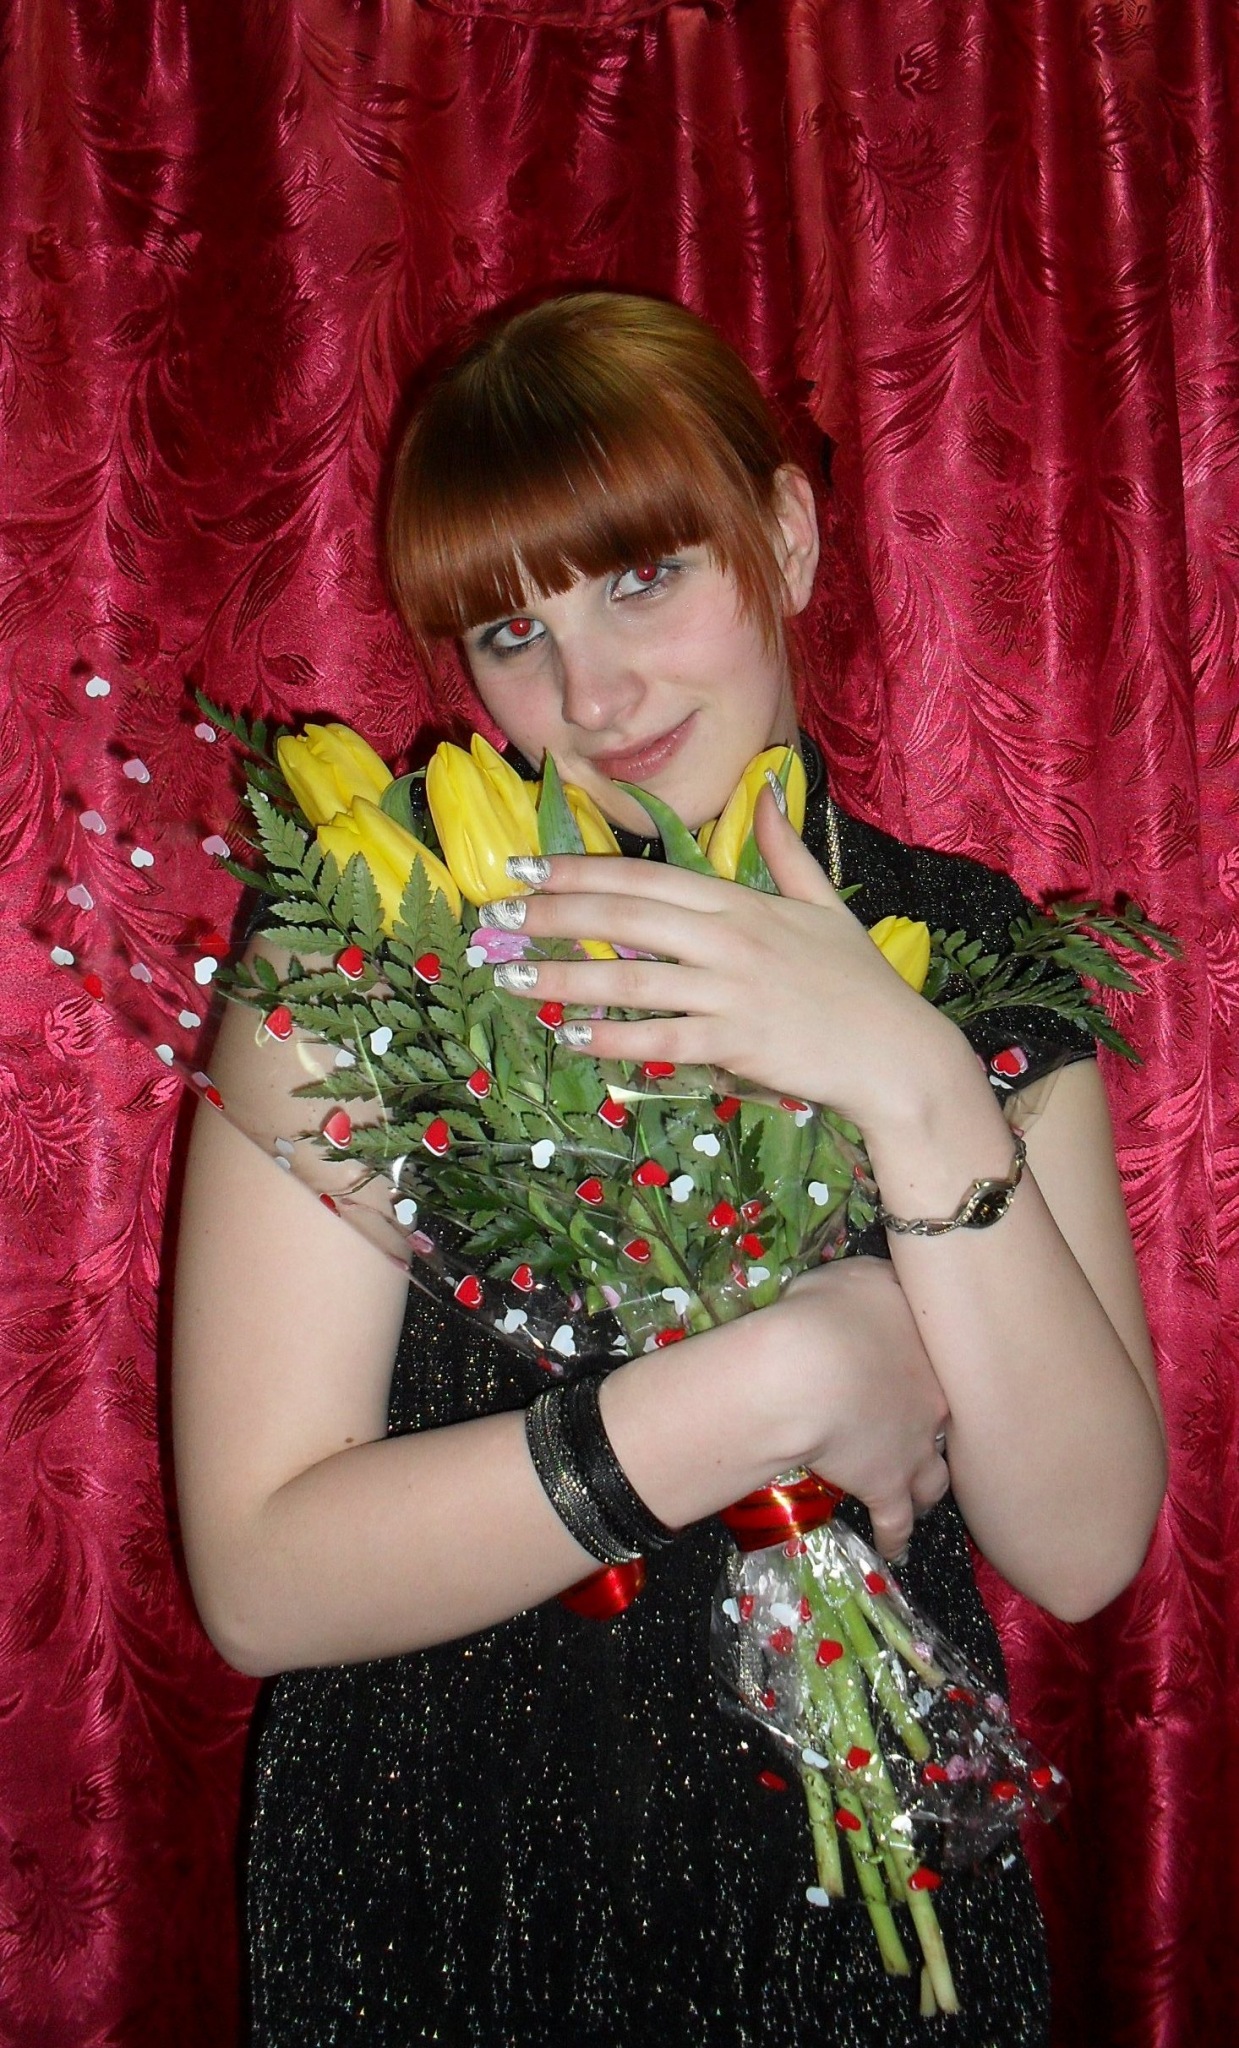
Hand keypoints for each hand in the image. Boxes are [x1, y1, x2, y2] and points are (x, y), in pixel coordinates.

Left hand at [498, 790, 958, 1128]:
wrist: (897, 1053)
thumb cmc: (860, 983)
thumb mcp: (826, 904)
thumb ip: (786, 850)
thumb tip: (767, 789)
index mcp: (742, 902)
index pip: (646, 877)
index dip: (581, 870)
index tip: (526, 866)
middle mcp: (730, 938)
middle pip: (626, 918)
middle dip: (555, 914)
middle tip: (499, 915)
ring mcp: (733, 990)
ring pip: (632, 979)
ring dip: (566, 979)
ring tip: (512, 978)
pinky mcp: (738, 1042)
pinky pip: (661, 1037)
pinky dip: (614, 1038)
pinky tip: (572, 1036)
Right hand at [754, 1259, 950, 1556]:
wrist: (808, 1372)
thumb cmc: (825, 1313)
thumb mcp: (854, 1277)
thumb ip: (874, 1288)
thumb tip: (872, 1296)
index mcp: (929, 1342)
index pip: (944, 1350)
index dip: (932, 1359)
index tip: (924, 1361)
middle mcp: (936, 1397)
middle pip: (949, 1415)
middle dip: (940, 1426)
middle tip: (931, 1430)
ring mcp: (917, 1445)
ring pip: (936, 1473)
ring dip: (929, 1484)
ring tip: (924, 1494)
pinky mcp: (890, 1485)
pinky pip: (897, 1521)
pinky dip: (897, 1538)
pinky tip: (896, 1549)